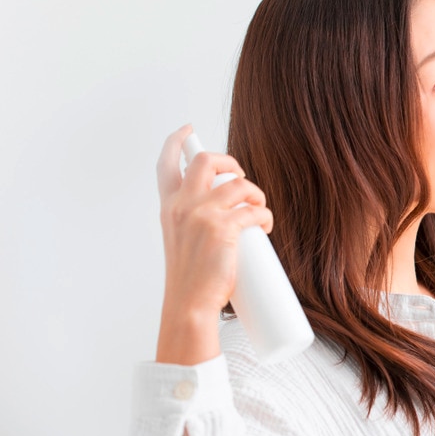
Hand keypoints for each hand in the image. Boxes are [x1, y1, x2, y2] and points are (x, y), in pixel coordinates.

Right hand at [154, 125, 273, 364]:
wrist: (189, 306)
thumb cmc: (189, 280)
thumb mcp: (180, 242)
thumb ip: (192, 223)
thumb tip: (224, 213)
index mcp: (169, 208)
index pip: (167, 165)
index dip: (177, 142)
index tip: (187, 129)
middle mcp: (182, 206)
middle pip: (208, 161)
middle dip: (231, 162)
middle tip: (241, 178)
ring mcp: (202, 215)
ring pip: (240, 185)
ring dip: (256, 194)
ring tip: (259, 209)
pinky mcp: (224, 229)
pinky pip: (255, 210)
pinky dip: (265, 215)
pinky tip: (265, 225)